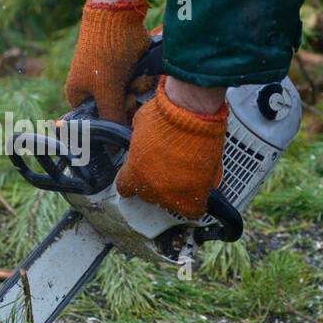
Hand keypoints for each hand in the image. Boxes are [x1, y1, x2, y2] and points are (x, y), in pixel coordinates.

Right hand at [65, 0, 152, 124]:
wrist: (118, 17)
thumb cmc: (105, 55)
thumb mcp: (107, 91)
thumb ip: (111, 119)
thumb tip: (115, 146)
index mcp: (78, 96)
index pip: (96, 123)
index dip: (111, 121)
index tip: (122, 113)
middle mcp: (93, 90)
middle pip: (116, 112)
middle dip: (127, 102)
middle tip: (129, 92)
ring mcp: (111, 79)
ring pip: (130, 98)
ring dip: (136, 89)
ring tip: (136, 76)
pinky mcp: (126, 70)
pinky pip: (136, 85)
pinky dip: (141, 79)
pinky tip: (141, 71)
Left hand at [116, 78, 227, 219]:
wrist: (191, 114)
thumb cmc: (165, 113)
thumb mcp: (140, 124)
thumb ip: (139, 139)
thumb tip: (142, 138)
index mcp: (133, 173)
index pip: (125, 187)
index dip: (133, 179)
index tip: (141, 172)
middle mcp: (150, 188)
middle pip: (150, 194)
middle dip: (157, 181)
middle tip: (169, 165)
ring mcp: (172, 194)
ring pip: (171, 201)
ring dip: (176, 189)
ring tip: (186, 172)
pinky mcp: (195, 194)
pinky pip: (193, 210)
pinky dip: (195, 202)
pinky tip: (197, 191)